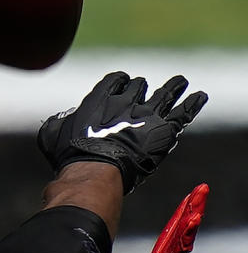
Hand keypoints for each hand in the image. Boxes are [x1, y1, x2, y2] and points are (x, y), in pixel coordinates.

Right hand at [38, 71, 207, 193]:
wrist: (94, 171)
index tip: (121, 87)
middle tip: (144, 95)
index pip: (115, 81)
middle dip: (141, 90)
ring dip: (173, 87)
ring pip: (165, 92)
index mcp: (100, 97)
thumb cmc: (69, 157)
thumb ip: (56, 122)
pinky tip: (200, 97)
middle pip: (139, 86)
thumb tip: (60, 120)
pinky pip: (183, 112)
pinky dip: (193, 103)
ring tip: (180, 82)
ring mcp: (147, 114)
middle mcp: (126, 100)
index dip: (119, 83)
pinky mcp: (163, 131)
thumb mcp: (51, 136)